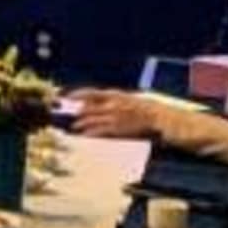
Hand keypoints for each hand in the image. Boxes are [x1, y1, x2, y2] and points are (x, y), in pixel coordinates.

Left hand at [61, 88, 181, 140]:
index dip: (77, 94)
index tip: (68, 96)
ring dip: (81, 124)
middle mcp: (112, 104)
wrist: (160, 117)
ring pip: (91, 119)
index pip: (91, 92)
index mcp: (115, 95)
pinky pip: (99, 130)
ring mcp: (114, 117)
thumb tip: (103, 100)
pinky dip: (90, 132)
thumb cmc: (146, 108)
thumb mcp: (130, 99)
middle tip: (72, 115)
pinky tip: (84, 135)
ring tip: (75, 127)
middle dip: (79, 112)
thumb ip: (115, 100)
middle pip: (88, 107)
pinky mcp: (117, 129)